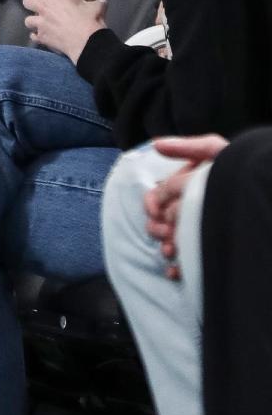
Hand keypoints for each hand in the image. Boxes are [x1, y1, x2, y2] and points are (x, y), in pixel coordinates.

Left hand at [22, 0, 107, 63]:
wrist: (88, 43)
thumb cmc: (91, 20)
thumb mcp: (97, 7)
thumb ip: (96, 2)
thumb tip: (101, 2)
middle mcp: (43, 6)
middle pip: (25, 0)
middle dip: (31, 3)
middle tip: (41, 6)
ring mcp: (40, 23)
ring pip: (26, 20)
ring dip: (33, 21)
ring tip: (42, 23)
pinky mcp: (42, 38)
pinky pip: (33, 36)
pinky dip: (37, 36)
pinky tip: (45, 36)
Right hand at [143, 135, 228, 278]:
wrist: (261, 196)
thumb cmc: (242, 173)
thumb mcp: (215, 152)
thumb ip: (186, 148)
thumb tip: (156, 145)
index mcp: (188, 185)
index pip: (158, 195)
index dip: (153, 203)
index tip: (156, 212)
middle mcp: (190, 207)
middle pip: (160, 219)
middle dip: (158, 226)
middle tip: (167, 231)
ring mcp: (198, 230)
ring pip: (169, 241)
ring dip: (165, 246)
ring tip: (172, 250)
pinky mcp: (206, 252)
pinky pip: (185, 263)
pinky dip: (176, 268)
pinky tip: (176, 270)